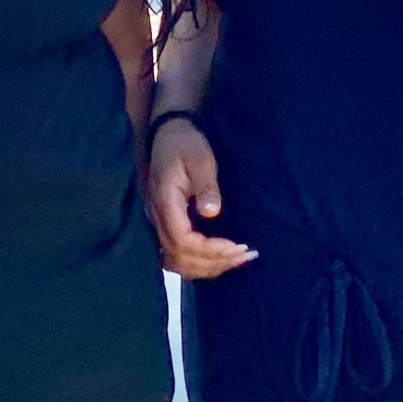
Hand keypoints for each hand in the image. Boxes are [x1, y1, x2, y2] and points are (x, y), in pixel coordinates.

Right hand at [147, 119, 257, 279]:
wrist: (169, 134)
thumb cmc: (186, 144)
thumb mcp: (200, 159)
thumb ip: (206, 186)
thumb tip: (211, 213)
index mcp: (164, 202)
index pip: (182, 240)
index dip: (209, 250)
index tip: (236, 246)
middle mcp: (157, 218)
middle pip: (179, 258)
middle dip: (214, 262)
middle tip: (245, 255)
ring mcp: (159, 224)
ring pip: (177, 262)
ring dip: (207, 267)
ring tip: (237, 260)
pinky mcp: (167, 226)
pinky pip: (178, 256)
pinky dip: (199, 263)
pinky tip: (220, 259)